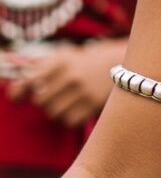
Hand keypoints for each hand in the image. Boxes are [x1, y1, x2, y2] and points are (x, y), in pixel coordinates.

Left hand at [6, 40, 124, 127]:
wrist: (131, 63)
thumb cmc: (91, 61)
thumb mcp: (69, 55)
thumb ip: (40, 69)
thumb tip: (12, 90)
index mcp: (62, 60)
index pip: (29, 79)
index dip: (18, 90)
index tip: (15, 96)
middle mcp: (72, 75)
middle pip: (40, 101)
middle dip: (44, 99)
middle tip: (56, 94)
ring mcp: (84, 92)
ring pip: (53, 113)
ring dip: (57, 109)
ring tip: (69, 101)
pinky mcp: (94, 106)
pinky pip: (69, 121)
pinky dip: (71, 117)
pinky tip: (79, 108)